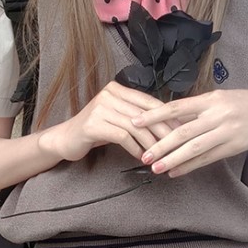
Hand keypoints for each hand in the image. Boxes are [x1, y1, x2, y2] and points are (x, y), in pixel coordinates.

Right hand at [42, 81, 179, 162]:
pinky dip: (135, 149)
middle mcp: (108, 94)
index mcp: (117, 89)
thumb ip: (137, 116)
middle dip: (163, 131)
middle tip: (177, 146)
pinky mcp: (93, 125)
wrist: (65, 139)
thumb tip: (168, 123)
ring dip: (150, 144)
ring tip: (160, 156)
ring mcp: (100, 108)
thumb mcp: (117, 118)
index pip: (149, 101)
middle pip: (145, 114)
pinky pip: (122, 137)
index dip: (167, 116)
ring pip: (135, 126)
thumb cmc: (95, 130)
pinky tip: (141, 158)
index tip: (182, 130)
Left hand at [131, 89, 247, 176]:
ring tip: (156, 168)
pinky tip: (175, 172)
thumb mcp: (219, 98)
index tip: (136, 121)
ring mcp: (226, 132)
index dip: (155, 115)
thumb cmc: (242, 104)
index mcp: (211, 99)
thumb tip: (168, 116)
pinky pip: (207, 159)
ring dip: (173, 159)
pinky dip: (190, 166)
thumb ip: (196, 109)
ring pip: (195, 148)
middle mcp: (217, 115)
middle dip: (162, 145)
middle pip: (184, 131)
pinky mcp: (233, 147)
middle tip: (144, 155)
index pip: (177, 107)